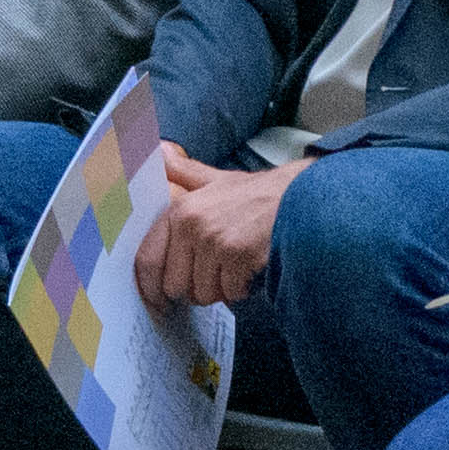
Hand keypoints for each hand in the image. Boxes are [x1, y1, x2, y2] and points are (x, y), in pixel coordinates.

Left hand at [132, 143, 295, 305]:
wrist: (300, 197)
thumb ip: (183, 172)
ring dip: (219, 290)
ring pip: (203, 293)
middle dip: (193, 289)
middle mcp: (192, 224)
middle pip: (176, 285)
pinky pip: (230, 293)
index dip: (150, 286)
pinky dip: (240, 290)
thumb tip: (155, 149)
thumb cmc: (256, 194)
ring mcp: (214, 241)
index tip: (156, 300)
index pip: (148, 259)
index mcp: (179, 210)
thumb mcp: (215, 180)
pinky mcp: (237, 256)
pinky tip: (249, 270)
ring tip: (233, 268)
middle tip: (211, 277)